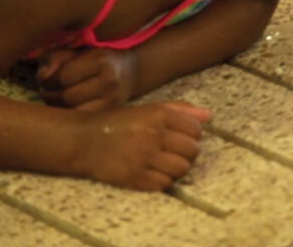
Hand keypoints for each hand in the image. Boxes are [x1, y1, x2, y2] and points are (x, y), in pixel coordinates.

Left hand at [37, 47, 138, 111]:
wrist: (133, 72)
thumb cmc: (98, 59)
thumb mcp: (77, 51)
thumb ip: (55, 58)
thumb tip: (42, 76)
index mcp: (100, 60)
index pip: (61, 78)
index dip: (46, 80)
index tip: (46, 79)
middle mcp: (109, 81)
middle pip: (64, 97)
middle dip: (50, 95)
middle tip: (49, 91)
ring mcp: (113, 100)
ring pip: (71, 112)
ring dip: (58, 107)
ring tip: (59, 98)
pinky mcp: (112, 114)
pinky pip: (81, 120)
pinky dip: (70, 115)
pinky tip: (70, 107)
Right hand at [76, 101, 209, 190]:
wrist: (84, 140)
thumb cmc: (119, 123)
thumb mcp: (149, 109)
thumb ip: (180, 110)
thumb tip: (208, 116)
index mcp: (160, 116)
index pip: (196, 130)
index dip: (191, 136)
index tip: (180, 138)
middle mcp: (155, 135)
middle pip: (192, 151)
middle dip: (187, 153)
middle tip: (174, 153)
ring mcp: (145, 157)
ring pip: (181, 169)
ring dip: (177, 168)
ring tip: (165, 164)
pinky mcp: (134, 177)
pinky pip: (164, 183)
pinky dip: (163, 181)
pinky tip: (154, 173)